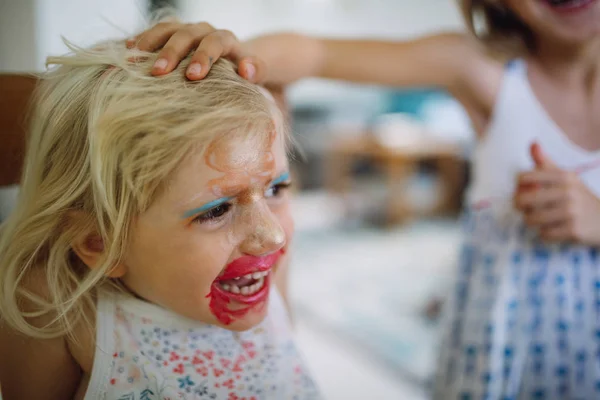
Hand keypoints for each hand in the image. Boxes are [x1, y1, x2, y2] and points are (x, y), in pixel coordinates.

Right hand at [127, 21, 266, 81]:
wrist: (235, 60)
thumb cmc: (245, 73)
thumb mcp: (258, 73)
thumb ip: (257, 70)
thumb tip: (246, 70)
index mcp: (225, 40)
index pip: (215, 43)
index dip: (203, 57)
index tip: (193, 76)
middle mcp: (204, 31)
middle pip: (187, 35)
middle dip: (171, 53)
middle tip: (158, 72)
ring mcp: (186, 31)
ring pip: (167, 30)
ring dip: (150, 43)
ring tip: (133, 59)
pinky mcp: (172, 35)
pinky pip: (155, 33)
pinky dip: (141, 40)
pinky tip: (127, 50)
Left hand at [514, 142, 599, 245]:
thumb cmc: (579, 197)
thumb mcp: (566, 177)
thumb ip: (545, 163)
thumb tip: (532, 143)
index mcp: (564, 176)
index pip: (524, 177)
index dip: (518, 186)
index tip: (524, 190)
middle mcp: (568, 192)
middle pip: (523, 200)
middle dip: (519, 206)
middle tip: (525, 208)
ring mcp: (571, 212)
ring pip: (531, 219)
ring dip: (531, 221)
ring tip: (539, 219)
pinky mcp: (573, 230)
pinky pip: (544, 234)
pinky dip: (544, 234)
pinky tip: (552, 229)